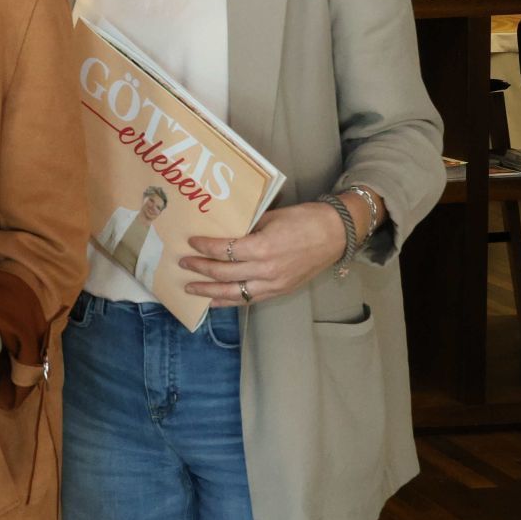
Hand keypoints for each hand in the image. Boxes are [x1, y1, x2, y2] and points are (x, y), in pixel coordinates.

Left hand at [181, 202, 348, 307]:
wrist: (337, 233)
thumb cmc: (305, 219)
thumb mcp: (271, 217)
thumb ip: (247, 228)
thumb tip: (223, 233)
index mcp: (262, 248)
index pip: (224, 250)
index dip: (204, 247)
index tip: (191, 242)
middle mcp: (266, 270)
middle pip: (224, 273)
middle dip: (200, 269)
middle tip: (183, 264)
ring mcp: (273, 284)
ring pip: (233, 293)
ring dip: (209, 292)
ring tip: (190, 289)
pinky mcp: (280, 291)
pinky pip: (249, 300)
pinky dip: (229, 301)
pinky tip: (214, 302)